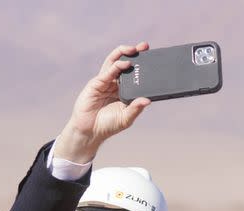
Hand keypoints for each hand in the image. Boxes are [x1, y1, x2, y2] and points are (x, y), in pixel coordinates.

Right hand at [54, 42, 151, 162]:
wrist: (90, 131)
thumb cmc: (108, 125)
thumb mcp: (126, 118)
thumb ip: (136, 109)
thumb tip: (148, 100)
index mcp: (124, 90)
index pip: (134, 74)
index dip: (142, 65)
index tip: (153, 58)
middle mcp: (115, 83)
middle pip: (125, 64)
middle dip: (134, 53)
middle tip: (145, 46)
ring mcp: (105, 82)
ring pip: (114, 63)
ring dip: (124, 53)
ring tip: (135, 49)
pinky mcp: (96, 84)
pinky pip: (107, 72)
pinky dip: (116, 67)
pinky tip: (125, 64)